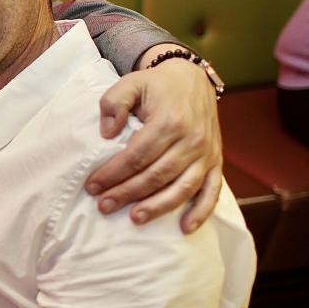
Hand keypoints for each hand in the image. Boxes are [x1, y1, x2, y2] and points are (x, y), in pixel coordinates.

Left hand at [88, 56, 221, 233]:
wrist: (192, 79)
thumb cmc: (156, 85)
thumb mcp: (130, 83)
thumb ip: (113, 103)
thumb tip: (106, 133)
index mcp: (169, 120)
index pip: (136, 155)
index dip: (112, 173)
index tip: (92, 186)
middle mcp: (192, 139)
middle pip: (156, 175)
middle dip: (127, 193)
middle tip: (103, 205)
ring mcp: (207, 153)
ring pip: (182, 188)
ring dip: (157, 207)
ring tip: (134, 218)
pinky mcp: (216, 162)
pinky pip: (212, 191)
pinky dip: (201, 212)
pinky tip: (185, 228)